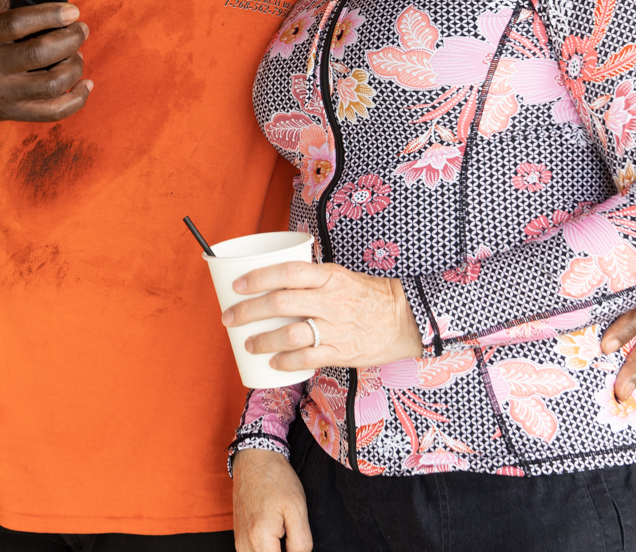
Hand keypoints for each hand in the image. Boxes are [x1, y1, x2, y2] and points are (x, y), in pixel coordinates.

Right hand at [0, 0, 92, 122]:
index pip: (18, 24)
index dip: (50, 15)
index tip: (74, 10)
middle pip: (38, 54)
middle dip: (70, 39)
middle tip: (81, 29)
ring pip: (49, 84)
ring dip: (74, 66)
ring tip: (76, 53)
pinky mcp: (10, 113)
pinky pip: (51, 112)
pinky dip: (75, 99)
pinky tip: (84, 82)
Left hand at [224, 261, 422, 371]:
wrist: (406, 319)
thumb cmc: (369, 295)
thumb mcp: (341, 276)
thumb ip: (312, 280)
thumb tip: (274, 283)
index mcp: (329, 276)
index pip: (287, 272)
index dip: (258, 278)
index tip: (237, 285)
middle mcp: (330, 300)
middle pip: (280, 303)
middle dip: (248, 311)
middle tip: (229, 318)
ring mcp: (336, 328)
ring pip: (290, 334)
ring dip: (263, 340)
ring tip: (248, 343)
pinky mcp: (342, 351)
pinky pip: (307, 358)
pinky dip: (286, 362)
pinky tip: (273, 363)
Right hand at [233, 449, 310, 551]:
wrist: (254, 459)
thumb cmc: (277, 480)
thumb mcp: (298, 510)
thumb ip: (301, 543)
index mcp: (260, 540)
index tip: (297, 542)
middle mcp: (245, 545)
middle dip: (284, 551)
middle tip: (292, 534)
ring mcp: (239, 542)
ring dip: (274, 551)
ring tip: (285, 536)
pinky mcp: (239, 537)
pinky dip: (266, 550)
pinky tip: (276, 538)